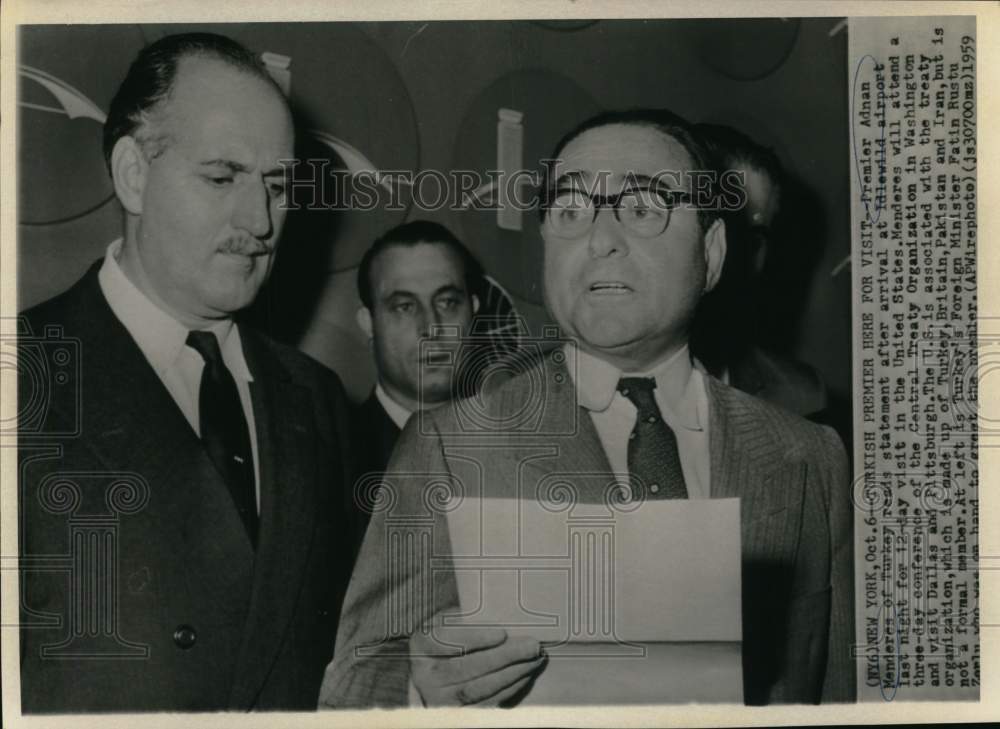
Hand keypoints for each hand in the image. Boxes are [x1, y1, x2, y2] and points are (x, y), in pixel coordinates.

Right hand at [410, 620, 546, 706]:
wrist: (436, 667)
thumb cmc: (450, 635)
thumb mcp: (450, 620)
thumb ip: (467, 617)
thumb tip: (504, 615)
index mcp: (421, 644)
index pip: (445, 641)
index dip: (474, 638)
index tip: (502, 633)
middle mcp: (425, 675)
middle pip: (465, 668)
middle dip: (503, 657)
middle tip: (531, 646)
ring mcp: (439, 699)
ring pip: (477, 689)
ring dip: (511, 674)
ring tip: (534, 660)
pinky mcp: (456, 713)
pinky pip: (485, 704)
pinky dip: (508, 689)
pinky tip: (525, 675)